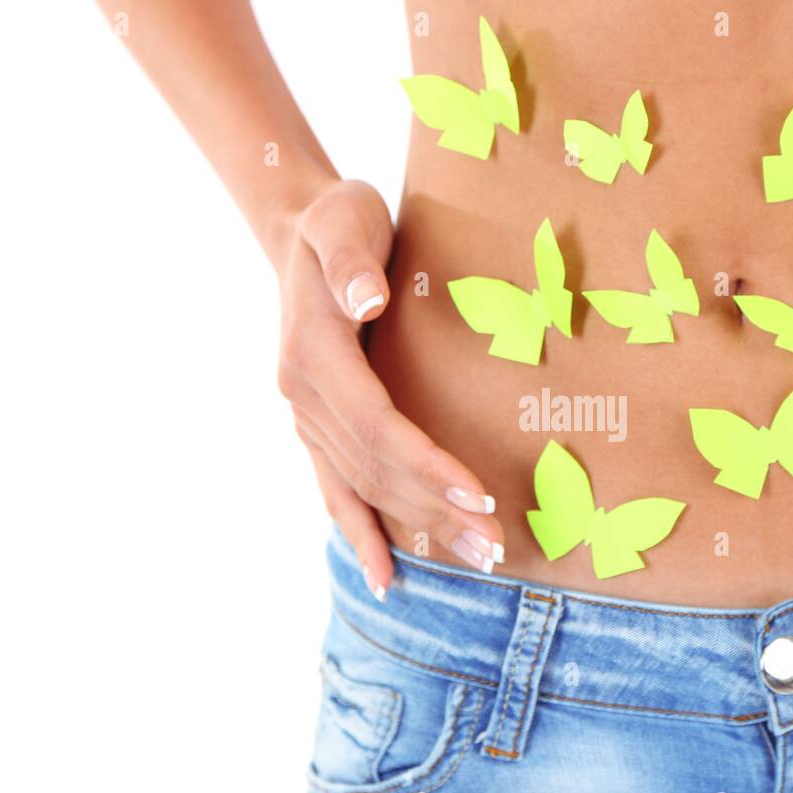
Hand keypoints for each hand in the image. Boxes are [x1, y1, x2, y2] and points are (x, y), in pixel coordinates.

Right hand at [275, 180, 504, 599]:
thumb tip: (370, 299)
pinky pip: (335, 490)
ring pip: (364, 487)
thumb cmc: (337, 221)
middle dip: (437, 510)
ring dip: (418, 528)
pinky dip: (360, 534)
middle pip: (376, 469)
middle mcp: (303, 396)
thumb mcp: (344, 218)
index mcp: (314, 354)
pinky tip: (386, 575)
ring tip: (476, 561)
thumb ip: (352, 258)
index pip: (378, 424)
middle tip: (496, 548)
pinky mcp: (316, 427)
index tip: (478, 493)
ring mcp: (306, 417)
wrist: (297, 233)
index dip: (426, 463)